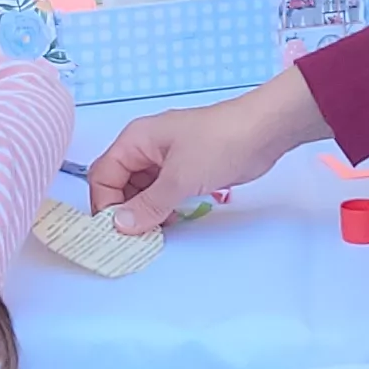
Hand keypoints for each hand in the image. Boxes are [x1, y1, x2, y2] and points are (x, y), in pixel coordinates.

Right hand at [87, 68, 327, 234]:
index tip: (115, 232)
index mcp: (135, 140)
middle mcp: (146, 148)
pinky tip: (172, 222)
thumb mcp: (179, 179)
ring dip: (145, 211)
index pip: (103, 175)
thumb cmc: (218, 144)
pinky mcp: (187, 169)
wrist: (265, 131)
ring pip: (142, 190)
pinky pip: (163, 192)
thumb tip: (119, 226)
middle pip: (120, 183)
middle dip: (124, 210)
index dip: (105, 204)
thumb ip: (148, 205)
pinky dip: (162, 208)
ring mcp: (167, 158)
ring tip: (155, 233)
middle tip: (135, 238)